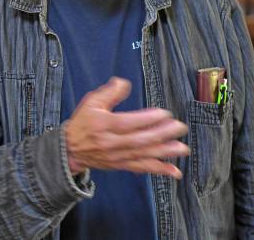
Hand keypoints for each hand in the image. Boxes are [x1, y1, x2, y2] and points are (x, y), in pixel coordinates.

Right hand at [64, 77, 188, 178]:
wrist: (70, 149)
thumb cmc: (83, 122)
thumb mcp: (91, 102)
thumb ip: (109, 92)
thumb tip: (124, 83)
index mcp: (104, 125)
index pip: (128, 123)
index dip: (147, 119)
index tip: (164, 113)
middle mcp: (111, 143)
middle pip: (139, 140)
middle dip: (162, 135)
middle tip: (179, 127)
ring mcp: (118, 156)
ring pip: (144, 156)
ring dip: (165, 153)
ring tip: (183, 148)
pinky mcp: (122, 165)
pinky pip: (142, 168)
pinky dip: (159, 170)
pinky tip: (175, 171)